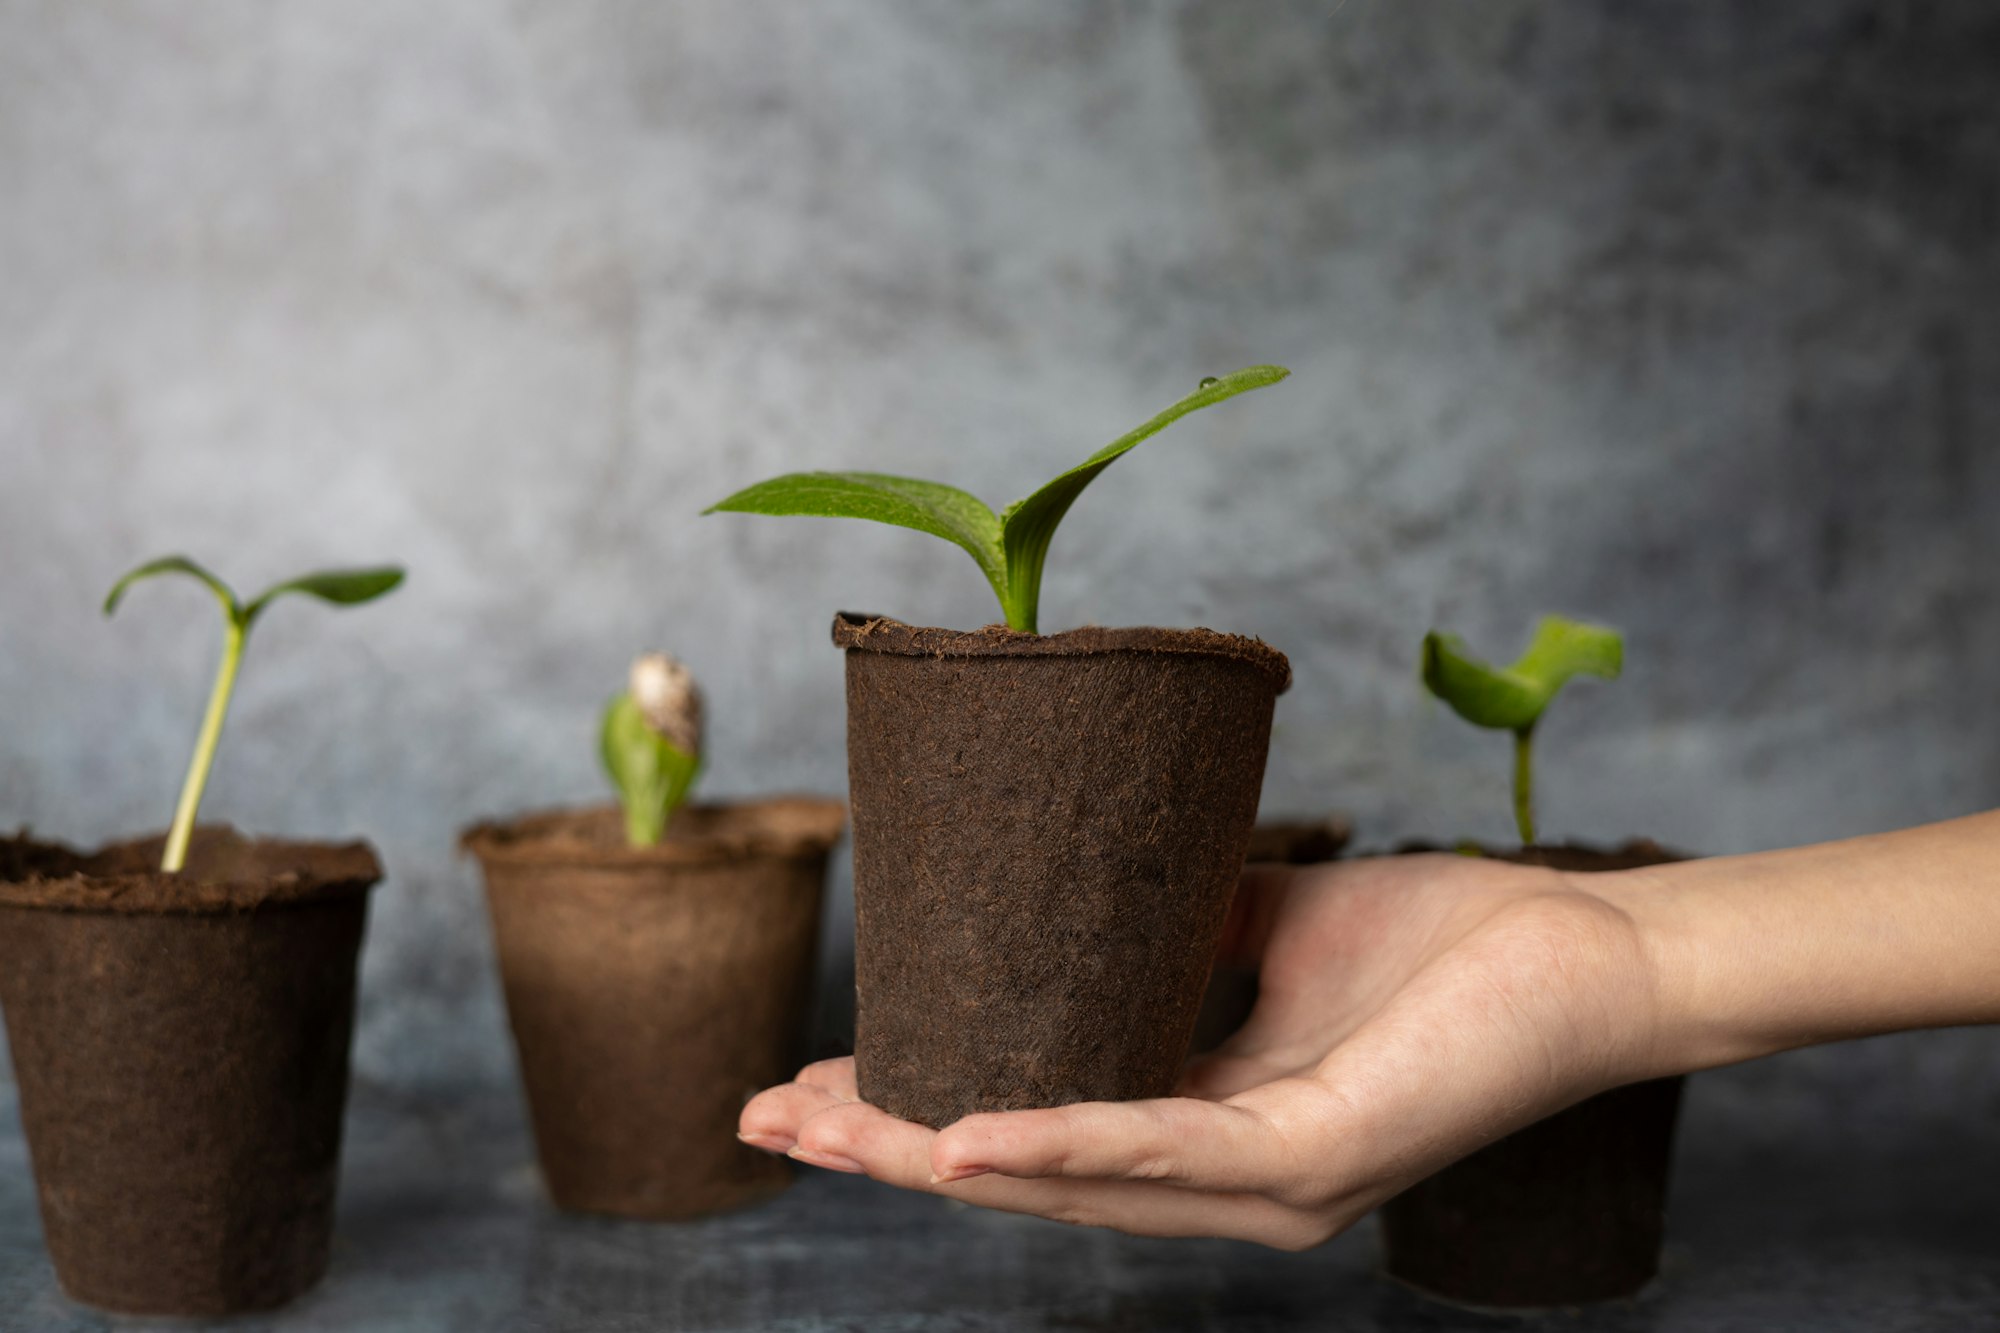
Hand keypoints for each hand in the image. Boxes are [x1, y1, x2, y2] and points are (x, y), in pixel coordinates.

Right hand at [739, 852, 1668, 1248]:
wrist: (1591, 950)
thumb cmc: (1447, 940)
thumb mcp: (1270, 921)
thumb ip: (1176, 923)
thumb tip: (1073, 870)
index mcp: (1210, 1132)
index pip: (1038, 1136)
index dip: (920, 1115)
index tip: (817, 1078)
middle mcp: (1224, 1186)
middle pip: (1025, 1180)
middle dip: (886, 1148)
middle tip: (764, 1119)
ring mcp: (1266, 1188)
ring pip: (1067, 1182)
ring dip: (932, 1155)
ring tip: (819, 1126)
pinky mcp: (1311, 1161)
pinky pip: (1161, 1152)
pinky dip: (1054, 1144)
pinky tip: (963, 1137)